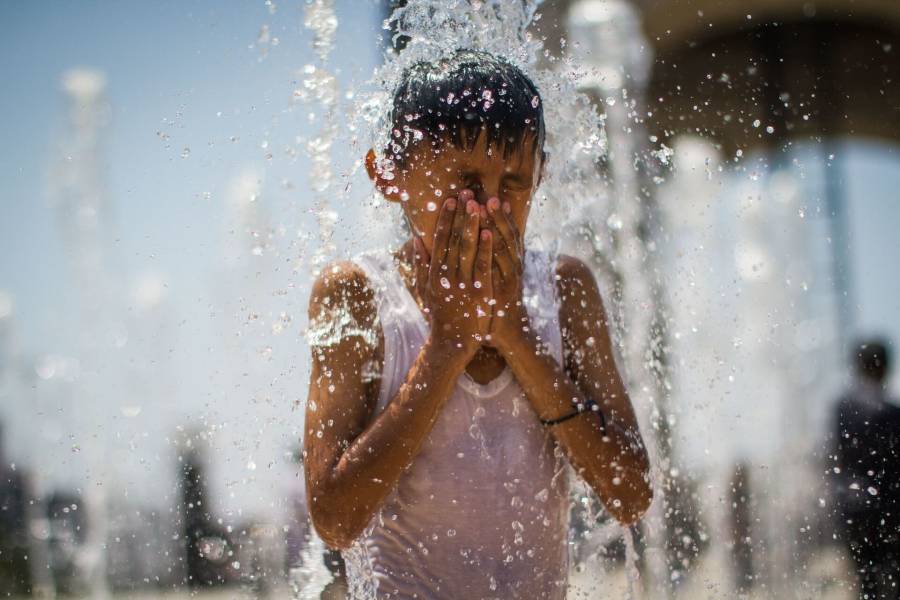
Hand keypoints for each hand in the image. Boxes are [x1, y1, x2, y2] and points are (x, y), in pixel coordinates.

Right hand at [414, 193, 492, 353]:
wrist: (451, 342)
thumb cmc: (438, 314)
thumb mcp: (424, 289)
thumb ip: (420, 264)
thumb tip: (415, 240)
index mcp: (434, 272)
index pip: (439, 239)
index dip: (446, 218)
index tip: (450, 199)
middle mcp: (447, 275)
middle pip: (454, 239)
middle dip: (461, 214)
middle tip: (467, 192)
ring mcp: (463, 283)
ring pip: (468, 248)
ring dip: (473, 225)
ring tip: (478, 205)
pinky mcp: (479, 292)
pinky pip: (483, 266)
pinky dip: (486, 249)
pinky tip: (490, 232)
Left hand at [484, 197, 529, 352]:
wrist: (506, 335)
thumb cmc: (496, 308)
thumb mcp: (496, 282)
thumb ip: (493, 262)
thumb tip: (487, 241)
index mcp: (508, 265)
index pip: (505, 236)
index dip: (500, 217)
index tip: (493, 199)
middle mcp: (511, 268)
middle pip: (505, 236)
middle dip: (496, 215)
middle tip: (488, 195)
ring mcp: (507, 278)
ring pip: (503, 244)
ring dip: (496, 222)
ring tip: (487, 204)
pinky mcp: (501, 290)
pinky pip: (497, 265)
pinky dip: (494, 248)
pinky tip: (489, 232)